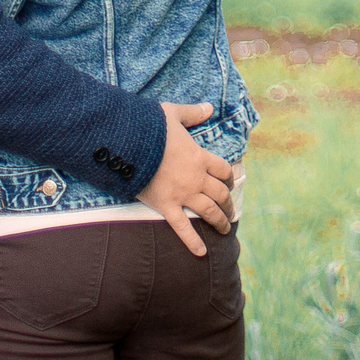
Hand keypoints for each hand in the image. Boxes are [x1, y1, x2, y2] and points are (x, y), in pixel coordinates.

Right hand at [136, 101, 234, 257]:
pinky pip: (183, 228)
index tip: (230, 183)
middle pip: (220, 194)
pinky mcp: (166, 206)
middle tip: (231, 212)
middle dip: (228, 204)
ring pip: (209, 211)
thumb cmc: (150, 127)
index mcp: (200, 157)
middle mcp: (196, 178)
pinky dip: (193, 241)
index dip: (229, 178)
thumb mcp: (173, 114)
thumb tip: (209, 107)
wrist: (128, 144)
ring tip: (225, 229)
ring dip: (220, 221)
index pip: (224, 170)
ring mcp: (183, 194)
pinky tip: (201, 252)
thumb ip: (192, 112)